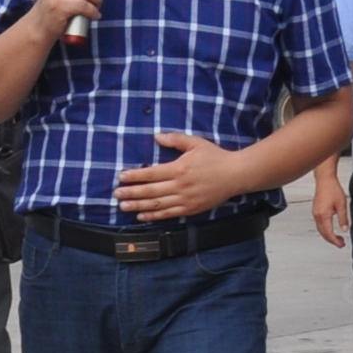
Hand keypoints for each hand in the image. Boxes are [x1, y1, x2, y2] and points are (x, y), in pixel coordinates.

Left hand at [114, 130, 250, 220]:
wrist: (235, 175)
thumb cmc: (215, 157)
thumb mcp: (196, 143)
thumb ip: (175, 139)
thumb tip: (156, 136)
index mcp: (179, 168)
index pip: (151, 173)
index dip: (135, 176)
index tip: (121, 177)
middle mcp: (180, 186)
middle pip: (151, 191)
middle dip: (132, 193)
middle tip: (116, 194)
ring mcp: (186, 199)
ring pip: (157, 204)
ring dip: (139, 206)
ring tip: (124, 206)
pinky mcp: (191, 209)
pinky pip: (169, 214)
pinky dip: (154, 216)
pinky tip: (142, 216)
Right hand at [309, 159, 350, 248]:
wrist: (325, 179)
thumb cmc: (333, 189)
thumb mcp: (342, 204)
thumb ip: (343, 218)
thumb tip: (345, 230)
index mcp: (323, 215)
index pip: (328, 233)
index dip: (335, 241)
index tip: (341, 244)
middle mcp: (317, 215)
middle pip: (323, 233)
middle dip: (332, 240)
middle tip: (341, 244)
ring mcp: (315, 213)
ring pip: (320, 229)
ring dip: (328, 235)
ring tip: (338, 238)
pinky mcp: (316, 211)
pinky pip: (319, 224)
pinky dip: (325, 230)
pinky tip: (331, 230)